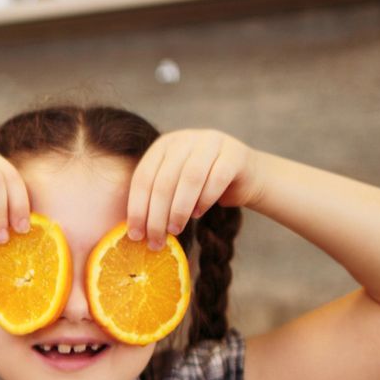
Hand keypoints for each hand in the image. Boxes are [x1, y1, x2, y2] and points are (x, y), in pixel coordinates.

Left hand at [126, 130, 260, 248]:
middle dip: (157, 215)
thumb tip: (133, 233)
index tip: (135, 236)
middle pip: (164, 180)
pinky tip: (198, 214)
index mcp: (164, 145)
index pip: (143, 177)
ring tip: (175, 231)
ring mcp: (212, 142)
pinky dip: (205, 200)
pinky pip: (217, 179)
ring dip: (179, 209)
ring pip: (190, 178)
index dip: (137, 208)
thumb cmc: (202, 188)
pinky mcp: (235, 154)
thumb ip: (155, 200)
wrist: (245, 177)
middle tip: (156, 241)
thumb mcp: (174, 189)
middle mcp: (186, 138)